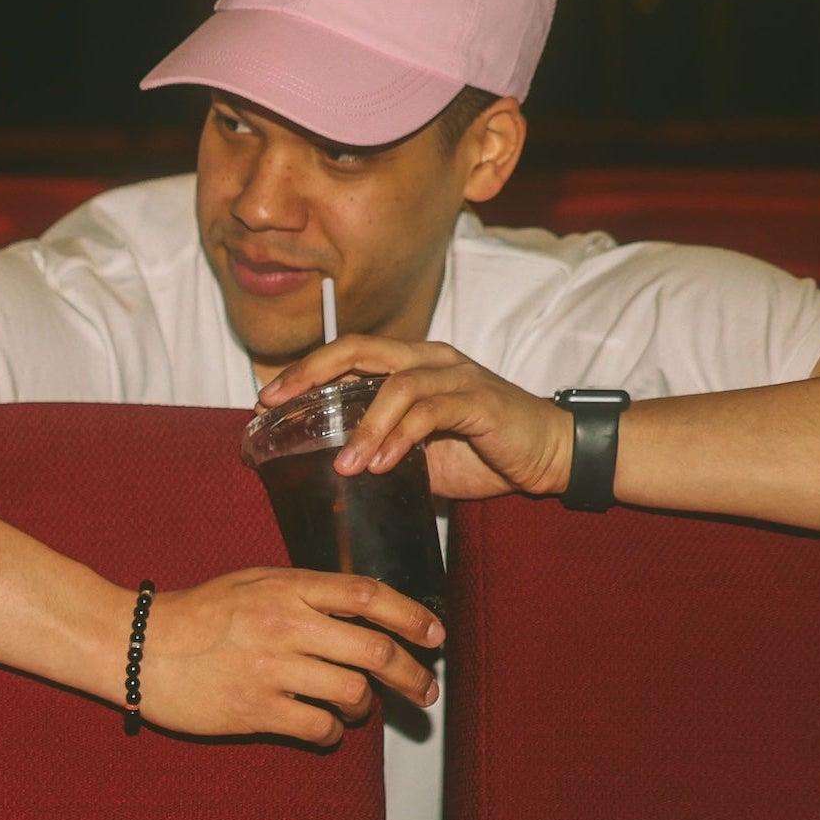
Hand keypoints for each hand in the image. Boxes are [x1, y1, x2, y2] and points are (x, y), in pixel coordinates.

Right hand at [135, 566, 441, 745]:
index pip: (368, 596)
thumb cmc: (199, 614)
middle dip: (412, 675)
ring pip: (352, 692)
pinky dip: (333, 733)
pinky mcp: (256, 710)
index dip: (412, 616)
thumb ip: (305, 591)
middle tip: (426, 691)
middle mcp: (286, 624)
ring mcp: (272, 668)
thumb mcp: (254, 583)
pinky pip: (319, 728)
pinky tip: (325, 729)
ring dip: (365, 705)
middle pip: (374, 649)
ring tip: (357, 706)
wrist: (139, 646)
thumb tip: (361, 609)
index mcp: (289, 587)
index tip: (436, 635)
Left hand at [258, 335, 572, 501]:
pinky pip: (429, 411)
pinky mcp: (479, 400)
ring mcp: (456, 375)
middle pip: (360, 349)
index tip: (268, 396)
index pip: (349, 353)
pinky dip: (399, 438)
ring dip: (362, 427)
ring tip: (343, 464)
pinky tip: (381, 464)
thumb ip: (386, 450)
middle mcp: (431, 359)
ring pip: (394, 385)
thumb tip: (336, 470)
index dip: (306, 369)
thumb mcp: (424, 454)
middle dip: (312, 373)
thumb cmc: (486, 452)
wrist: (551, 455)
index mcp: (414, 364)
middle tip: (278, 404)